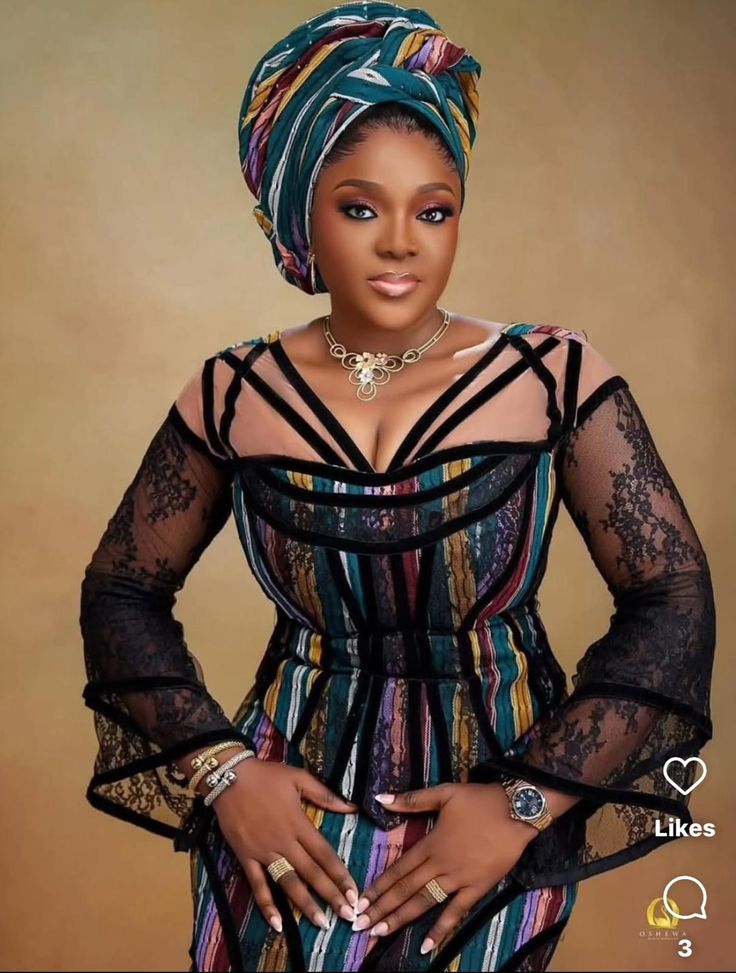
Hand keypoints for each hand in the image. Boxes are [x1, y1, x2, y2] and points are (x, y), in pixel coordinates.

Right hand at [212, 758, 360, 933]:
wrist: (228, 776)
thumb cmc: (265, 776)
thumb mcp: (299, 778)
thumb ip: (325, 795)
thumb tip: (352, 807)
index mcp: (299, 823)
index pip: (324, 854)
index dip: (340, 874)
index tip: (354, 892)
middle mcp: (284, 842)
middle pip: (311, 873)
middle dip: (330, 895)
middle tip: (347, 915)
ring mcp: (264, 852)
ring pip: (288, 882)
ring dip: (305, 904)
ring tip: (321, 923)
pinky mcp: (246, 857)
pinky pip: (257, 884)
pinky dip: (267, 905)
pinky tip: (278, 924)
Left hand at [352, 782, 537, 955]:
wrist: (517, 810)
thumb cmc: (479, 800)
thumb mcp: (444, 793)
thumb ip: (412, 800)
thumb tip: (380, 799)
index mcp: (430, 843)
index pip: (398, 870)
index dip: (378, 887)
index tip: (360, 902)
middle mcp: (440, 865)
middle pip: (405, 890)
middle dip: (382, 908)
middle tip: (360, 925)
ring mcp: (459, 879)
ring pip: (424, 902)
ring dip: (401, 919)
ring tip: (380, 933)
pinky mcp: (478, 888)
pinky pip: (456, 912)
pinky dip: (441, 929)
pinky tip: (426, 945)